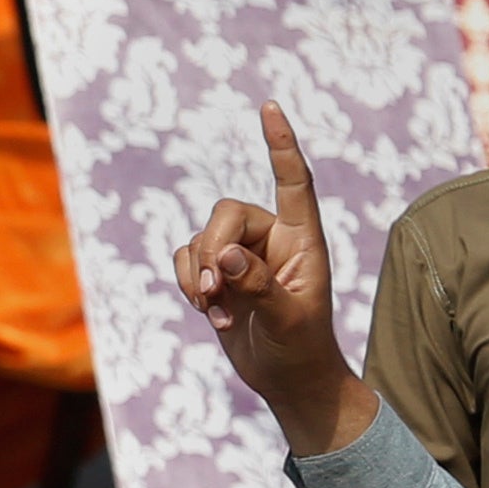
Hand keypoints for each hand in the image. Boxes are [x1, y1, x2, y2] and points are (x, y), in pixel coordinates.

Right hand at [174, 103, 366, 453]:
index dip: (281, 146)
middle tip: (213, 292)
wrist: (288, 380)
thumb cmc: (303, 350)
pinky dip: (188, 284)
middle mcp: (273, 240)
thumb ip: (260, 287)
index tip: (268, 107)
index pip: (294, 183)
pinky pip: (185, 259)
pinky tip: (210, 314)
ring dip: (198, 276)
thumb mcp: (289, 322)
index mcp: (303, 241)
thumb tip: (225, 258)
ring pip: (201, 238)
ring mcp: (242, 256)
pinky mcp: (217, 275)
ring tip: (214, 312)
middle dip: (212, 250)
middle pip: (227, 213)